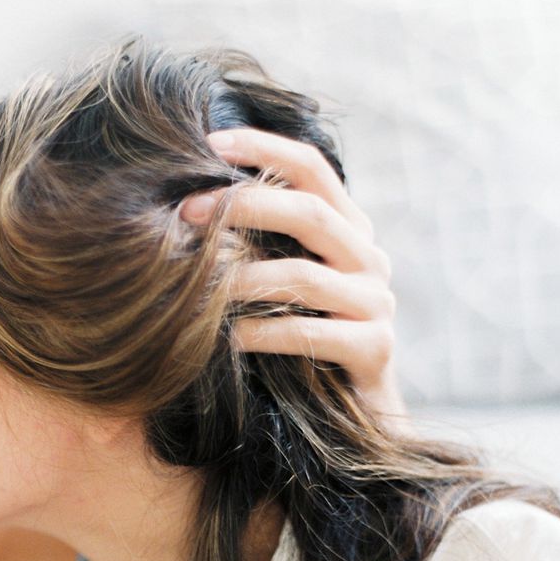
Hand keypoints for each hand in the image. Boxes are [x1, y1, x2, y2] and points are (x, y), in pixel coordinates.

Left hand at [181, 127, 406, 422]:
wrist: (355, 417)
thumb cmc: (299, 343)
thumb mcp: (278, 285)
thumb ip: (255, 246)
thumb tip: (182, 208)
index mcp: (348, 231)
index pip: (313, 169)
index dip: (264, 149)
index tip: (208, 142)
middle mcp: (370, 259)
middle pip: (310, 213)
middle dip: (244, 206)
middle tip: (186, 211)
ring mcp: (377, 305)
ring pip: (306, 277)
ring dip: (243, 277)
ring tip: (198, 283)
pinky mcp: (376, 350)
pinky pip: (312, 334)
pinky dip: (264, 332)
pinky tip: (228, 338)